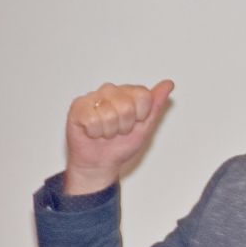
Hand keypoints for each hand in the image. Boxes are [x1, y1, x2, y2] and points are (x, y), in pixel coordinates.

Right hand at [64, 79, 173, 194]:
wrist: (101, 163)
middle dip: (125, 126)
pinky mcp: (77, 107)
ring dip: (109, 131)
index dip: (141, 116)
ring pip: (109, 114)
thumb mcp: (146, 127)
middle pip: (127, 106)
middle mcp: (111, 90)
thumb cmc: (122, 145)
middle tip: (118, 131)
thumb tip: (168, 83)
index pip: (143, 96)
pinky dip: (95, 133)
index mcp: (129, 92)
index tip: (135, 123)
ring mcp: (92, 97)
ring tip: (106, 132)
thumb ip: (156, 105)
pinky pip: (92, 120)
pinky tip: (93, 132)